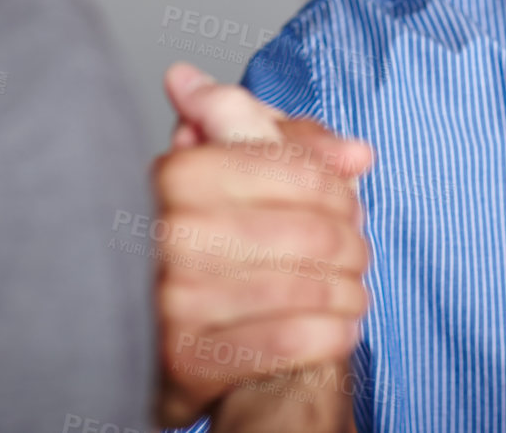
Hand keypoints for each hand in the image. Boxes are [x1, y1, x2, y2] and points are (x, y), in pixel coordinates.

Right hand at [153, 63, 372, 428]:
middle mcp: (170, 233)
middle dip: (350, 246)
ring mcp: (174, 299)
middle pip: (311, 233)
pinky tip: (340, 328)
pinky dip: (331, 333)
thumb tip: (359, 155)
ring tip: (352, 294)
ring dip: (348, 293)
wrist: (145, 332)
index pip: (298, 171)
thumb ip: (297, 146)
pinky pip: (288, 341)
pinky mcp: (185, 360)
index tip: (349, 206)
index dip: (339, 191)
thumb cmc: (202, 239)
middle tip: (356, 255)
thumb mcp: (233, 168)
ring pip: (305, 288)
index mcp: (178, 174)